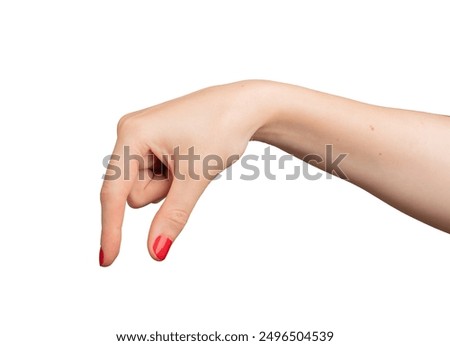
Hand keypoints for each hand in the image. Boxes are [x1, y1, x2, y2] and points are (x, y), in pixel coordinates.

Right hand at [100, 81, 270, 264]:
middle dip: (162, 193)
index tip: (107, 261)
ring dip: (170, 186)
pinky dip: (173, 178)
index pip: (114, 192)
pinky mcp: (153, 143)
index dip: (111, 228)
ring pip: (145, 188)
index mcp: (132, 134)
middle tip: (188, 170)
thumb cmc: (221, 128)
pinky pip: (155, 178)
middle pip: (133, 193)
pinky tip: (189, 158)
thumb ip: (173, 215)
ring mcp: (141, 138)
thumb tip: (155, 251)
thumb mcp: (195, 176)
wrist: (244, 106)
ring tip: (191, 161)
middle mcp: (130, 133)